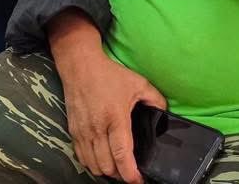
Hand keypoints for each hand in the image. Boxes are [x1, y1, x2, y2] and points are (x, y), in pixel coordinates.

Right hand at [55, 45, 166, 182]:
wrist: (80, 66)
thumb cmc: (108, 74)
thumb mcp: (138, 83)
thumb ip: (155, 100)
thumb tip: (165, 114)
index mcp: (115, 117)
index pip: (121, 153)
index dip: (130, 173)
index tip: (138, 180)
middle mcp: (97, 127)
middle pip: (107, 165)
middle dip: (120, 174)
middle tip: (130, 172)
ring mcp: (83, 131)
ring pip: (93, 165)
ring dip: (106, 171)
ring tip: (116, 167)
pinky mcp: (73, 131)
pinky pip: (81, 157)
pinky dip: (92, 163)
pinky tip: (101, 159)